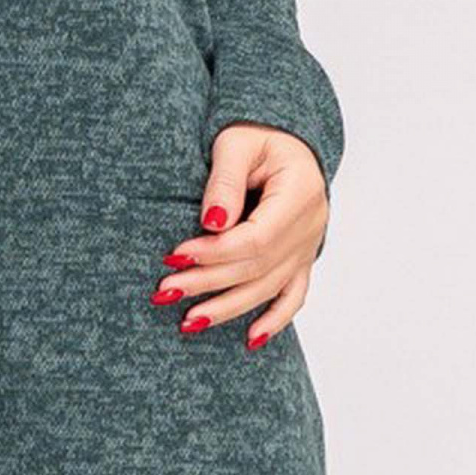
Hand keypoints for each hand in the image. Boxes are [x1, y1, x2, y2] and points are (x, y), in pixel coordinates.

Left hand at [155, 123, 330, 346]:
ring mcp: (309, 246)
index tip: (175, 258)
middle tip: (165, 292)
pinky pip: (293, 295)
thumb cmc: (257, 134)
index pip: (256, 238)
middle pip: (258, 268)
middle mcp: (310, 225)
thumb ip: (225, 180)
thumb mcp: (237, 143)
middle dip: (209, 283)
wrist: (285, 139)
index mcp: (300, 192)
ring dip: (228, 308)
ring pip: (269, 288)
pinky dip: (274, 320)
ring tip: (188, 321)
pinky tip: (251, 340)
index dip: (215, 254)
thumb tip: (212, 223)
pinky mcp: (302, 259)